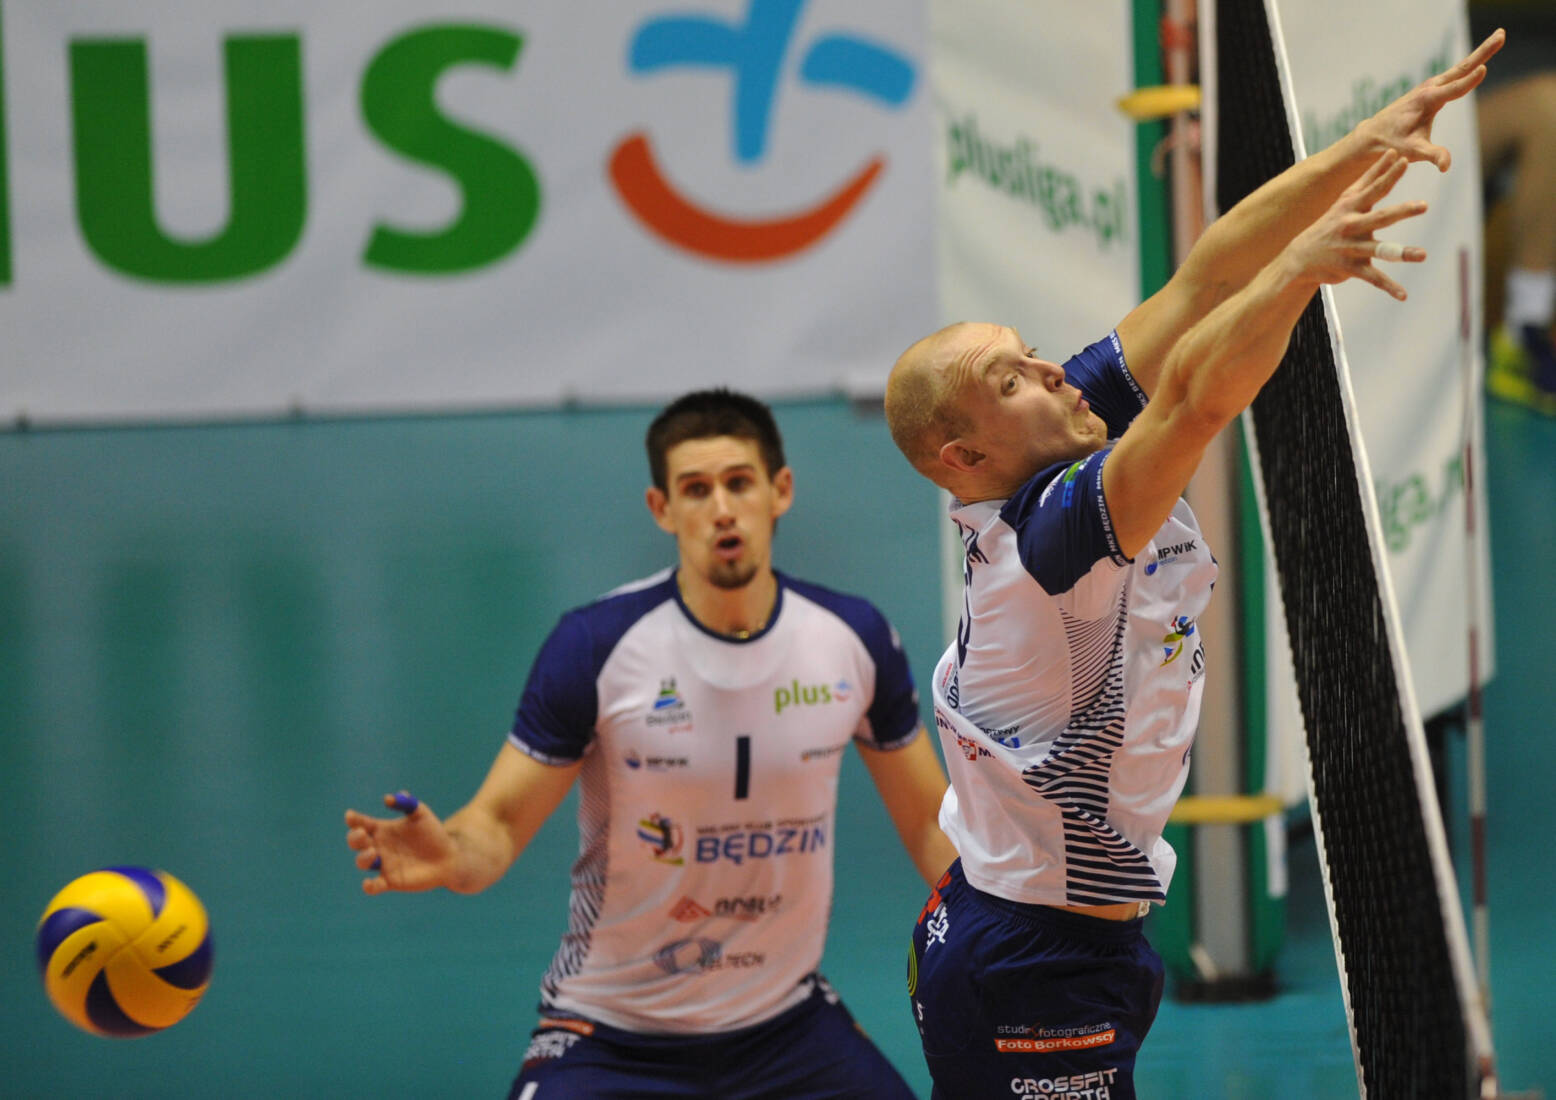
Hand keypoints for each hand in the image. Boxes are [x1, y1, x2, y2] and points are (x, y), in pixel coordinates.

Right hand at [344, 791, 457, 894]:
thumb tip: (387, 799)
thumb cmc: (433, 833)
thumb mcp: (421, 813)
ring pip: (362, 862)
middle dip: (354, 838)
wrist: (448, 856)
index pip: (361, 823)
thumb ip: (406, 803)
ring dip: (363, 858)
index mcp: (382, 829)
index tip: (351, 816)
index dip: (353, 819)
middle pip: (356, 842)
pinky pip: (374, 886)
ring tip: (372, 852)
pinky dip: (369, 886)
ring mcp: (383, 864)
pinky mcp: (390, 881)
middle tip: (362, 834)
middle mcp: (378, 846)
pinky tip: (369, 883)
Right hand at [1285, 150, 1427, 300]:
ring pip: (1380, 250)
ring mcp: (1351, 248)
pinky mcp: (1350, 268)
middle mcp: (1351, 226)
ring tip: (1422, 255)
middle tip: (1423, 206)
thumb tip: (1392, 152)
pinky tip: (1403, 295)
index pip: (1374, 189)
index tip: (1403, 160)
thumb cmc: (1331, 223)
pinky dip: (1389, 287)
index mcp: (1352, 208)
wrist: (1300, 257)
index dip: (1389, 175)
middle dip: (1401, 212)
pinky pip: (1373, 278)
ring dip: (1401, 253)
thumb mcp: (1347, 200)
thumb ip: (1371, 177)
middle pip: (1380, 217)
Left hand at [1362, 28, 1504, 171]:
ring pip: (1460, 67)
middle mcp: (1429, 89)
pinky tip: (1481, 57)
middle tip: (1502, 34)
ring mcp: (1430, 86)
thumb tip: (1446, 166)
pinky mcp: (1431, 88)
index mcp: (1426, 101)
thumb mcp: (1412, 151)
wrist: (1372, 135)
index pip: (1453, 89)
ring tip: (1499, 36)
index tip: (1483, 69)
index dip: (1468, 81)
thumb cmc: (1392, 144)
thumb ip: (1431, 155)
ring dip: (1480, 52)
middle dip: (1482, 52)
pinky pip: (1455, 73)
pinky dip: (1470, 62)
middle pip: (1461, 68)